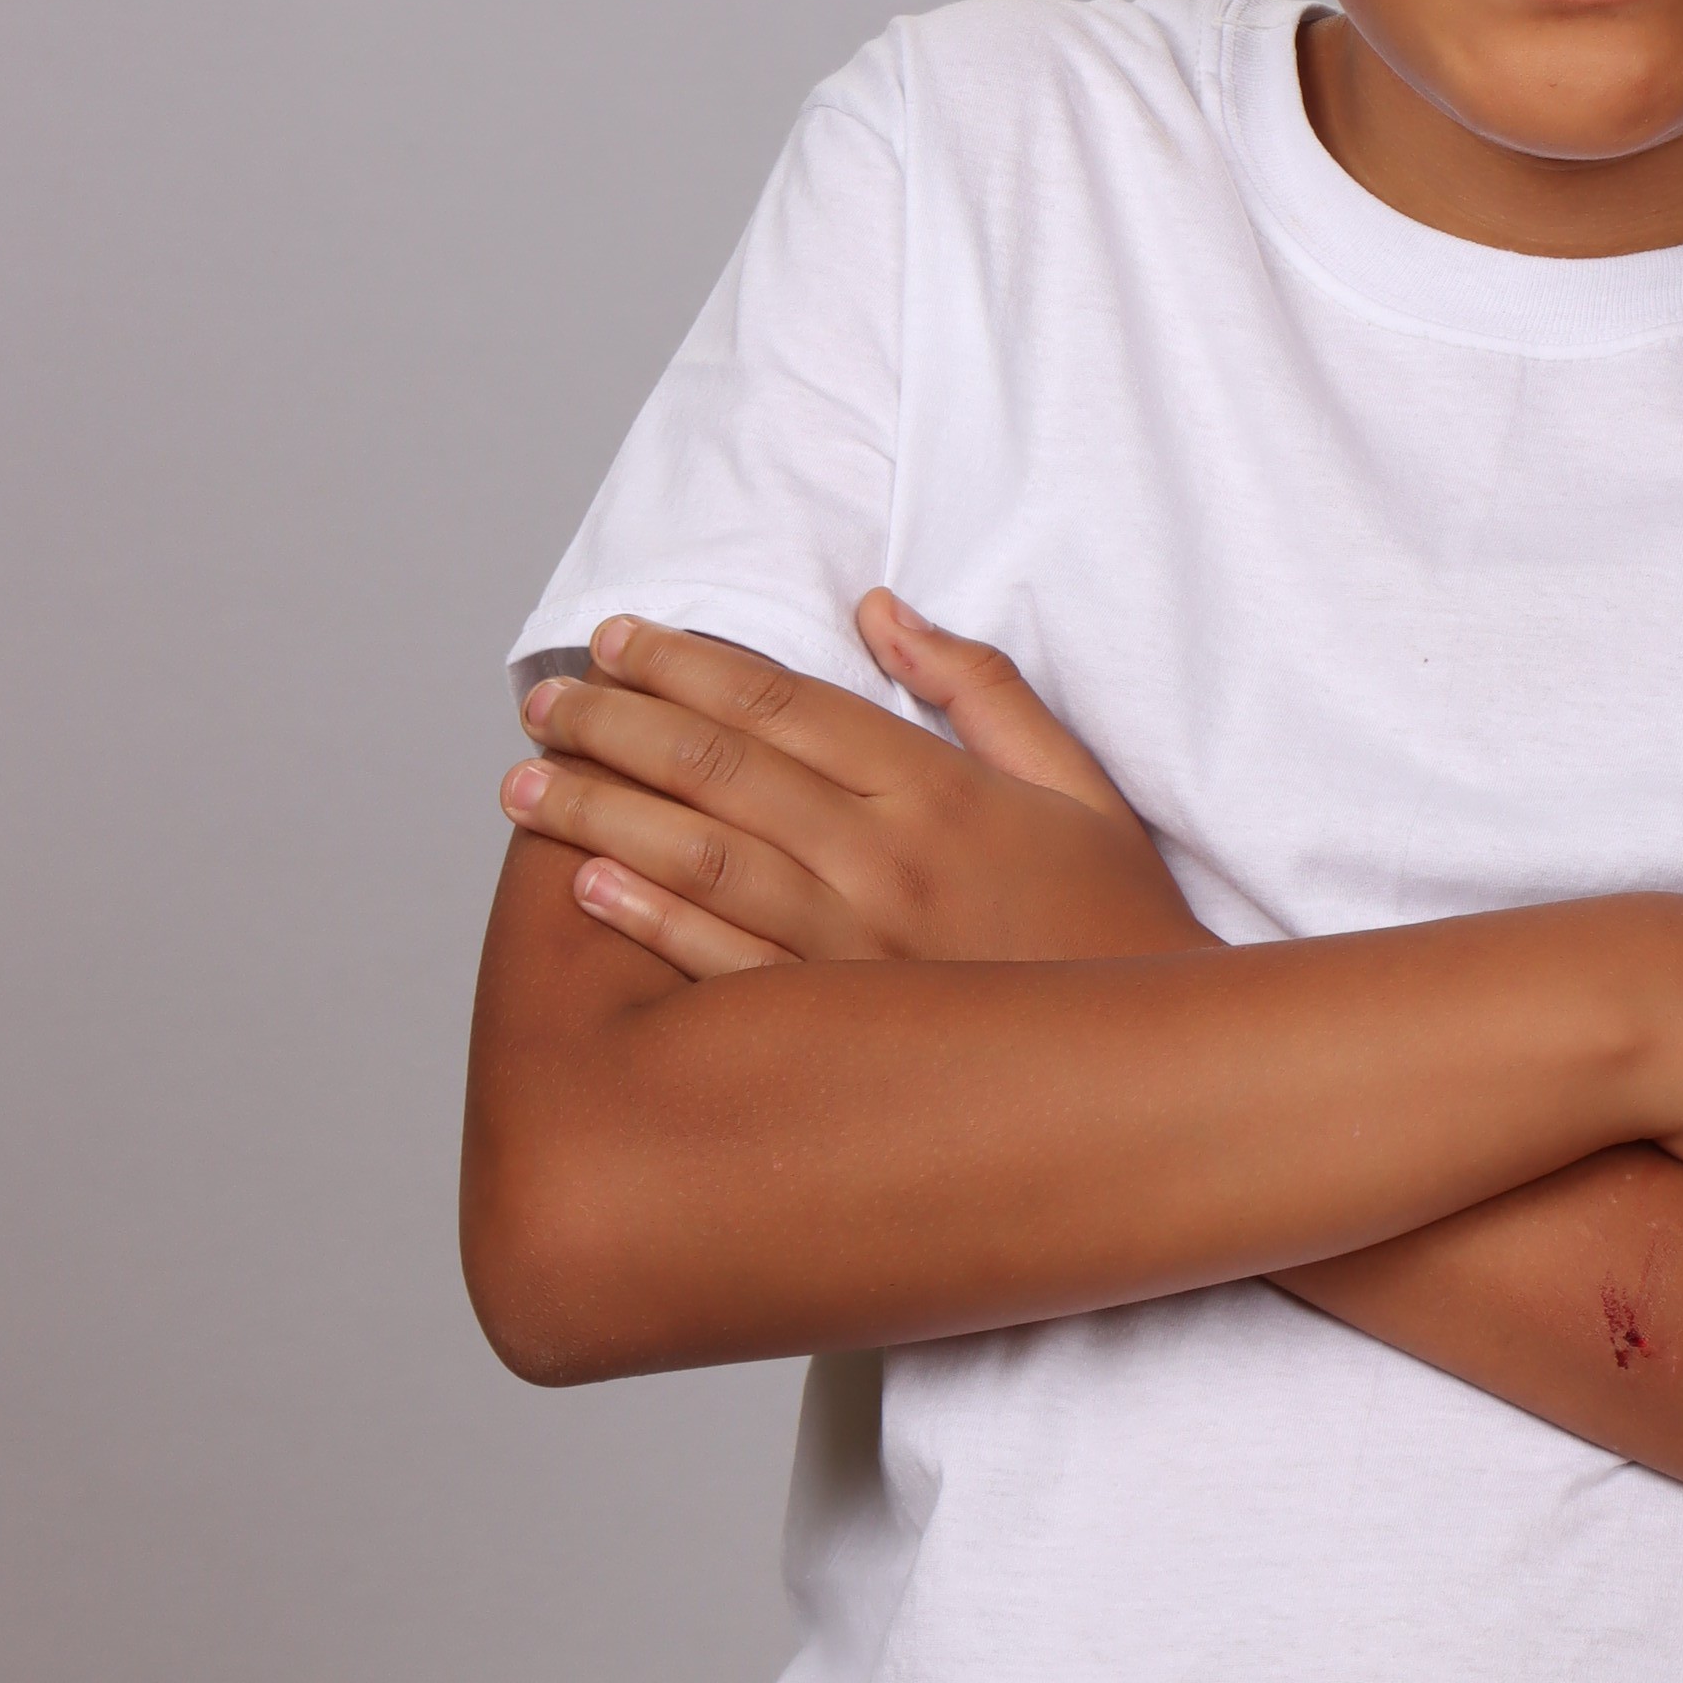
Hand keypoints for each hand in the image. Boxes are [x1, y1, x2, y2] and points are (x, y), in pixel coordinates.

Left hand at [500, 596, 1208, 976]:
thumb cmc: (1116, 926)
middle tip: (543, 700)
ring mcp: (858, 949)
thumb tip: (881, 608)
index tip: (618, 639)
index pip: (784, 702)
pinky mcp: (841, 1030)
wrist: (1156, 1075)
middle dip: (616, 723)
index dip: (688, 662)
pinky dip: (651, 921)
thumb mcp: (1074, 784)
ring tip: (526, 782)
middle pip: (722, 767)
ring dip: (601, 811)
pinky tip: (586, 885)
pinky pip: (726, 966)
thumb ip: (978, 688)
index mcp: (937, 790)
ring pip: (703, 857)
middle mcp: (887, 859)